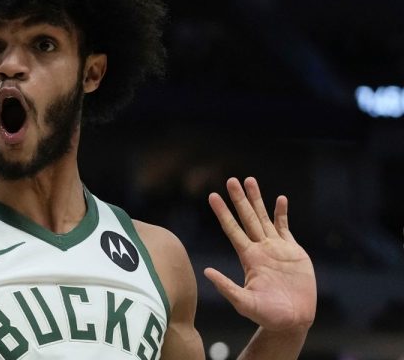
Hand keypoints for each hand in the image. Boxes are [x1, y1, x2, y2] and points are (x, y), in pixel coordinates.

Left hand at [204, 177, 315, 331]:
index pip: (232, 229)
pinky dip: (282, 213)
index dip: (223, 213)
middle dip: (239, 199)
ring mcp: (277, 248)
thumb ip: (226, 287)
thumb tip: (206, 272)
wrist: (293, 321)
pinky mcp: (294, 252)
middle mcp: (260, 249)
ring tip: (250, 181)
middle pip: (247, 218)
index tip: (212, 196)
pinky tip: (280, 199)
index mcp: (248, 258)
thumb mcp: (244, 302)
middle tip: (231, 180)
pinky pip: (286, 227)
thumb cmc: (267, 315)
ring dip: (258, 200)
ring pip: (264, 218)